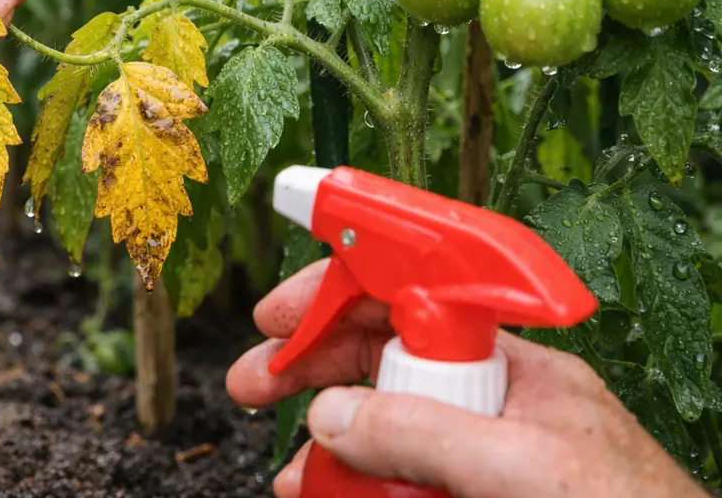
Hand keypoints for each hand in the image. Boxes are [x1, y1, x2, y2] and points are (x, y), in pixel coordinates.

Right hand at [227, 259, 706, 497]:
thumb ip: (423, 435)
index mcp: (514, 369)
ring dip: (327, 449)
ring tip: (288, 480)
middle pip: (381, 363)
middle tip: (250, 385)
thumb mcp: (522, 472)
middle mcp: (491, 406)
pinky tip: (325, 497)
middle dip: (310, 369)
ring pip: (383, 430)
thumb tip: (330, 414)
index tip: (275, 316)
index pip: (413, 303)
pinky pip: (399, 480)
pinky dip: (356, 487)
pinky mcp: (470, 496)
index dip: (339, 295)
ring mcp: (480, 460)